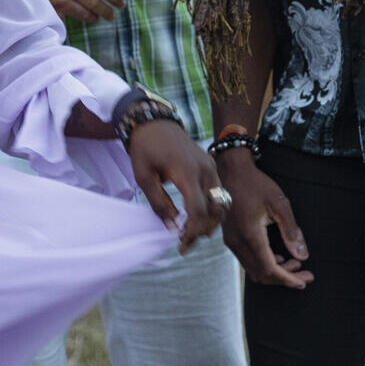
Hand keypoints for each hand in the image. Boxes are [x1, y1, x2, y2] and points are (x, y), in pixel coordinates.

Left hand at [126, 118, 224, 252]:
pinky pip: (218, 194)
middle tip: (185, 243)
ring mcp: (211, 167)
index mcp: (187, 172)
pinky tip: (195, 218)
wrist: (154, 122)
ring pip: (220, 204)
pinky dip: (211, 209)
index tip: (181, 243)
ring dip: (209, 222)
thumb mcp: (143, 176)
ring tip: (190, 233)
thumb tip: (171, 227)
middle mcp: (205, 170)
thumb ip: (158, 203)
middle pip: (214, 211)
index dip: (192, 231)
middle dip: (202, 231)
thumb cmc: (145, 148)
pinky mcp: (211, 167)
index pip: (199, 211)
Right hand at [216, 150, 311, 287]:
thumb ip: (291, 231)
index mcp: (250, 235)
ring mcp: (231, 241)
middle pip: (261, 274)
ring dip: (275, 271)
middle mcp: (237, 242)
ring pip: (254, 269)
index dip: (289, 279)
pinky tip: (278, 255)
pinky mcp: (230, 238)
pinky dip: (264, 263)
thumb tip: (302, 255)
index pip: (270, 268)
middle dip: (284, 278)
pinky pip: (248, 260)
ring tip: (294, 263)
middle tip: (304, 274)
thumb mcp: (279, 204)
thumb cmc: (255, 184)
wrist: (231, 171)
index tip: (305, 280)